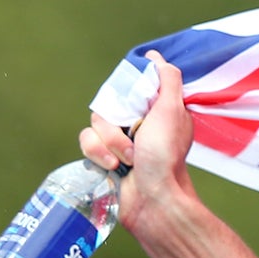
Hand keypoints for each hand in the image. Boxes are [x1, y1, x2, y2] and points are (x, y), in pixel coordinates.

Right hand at [78, 51, 198, 237]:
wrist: (153, 200)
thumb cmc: (166, 157)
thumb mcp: (172, 111)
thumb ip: (167, 81)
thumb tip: (155, 57)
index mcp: (156, 111)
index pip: (130, 86)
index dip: (126, 92)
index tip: (133, 105)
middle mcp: (138, 124)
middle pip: (107, 103)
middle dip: (117, 123)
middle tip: (136, 139)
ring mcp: (120, 141)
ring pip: (94, 123)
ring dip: (110, 142)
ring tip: (129, 159)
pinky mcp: (103, 157)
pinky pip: (86, 141)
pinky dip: (98, 153)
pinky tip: (114, 167)